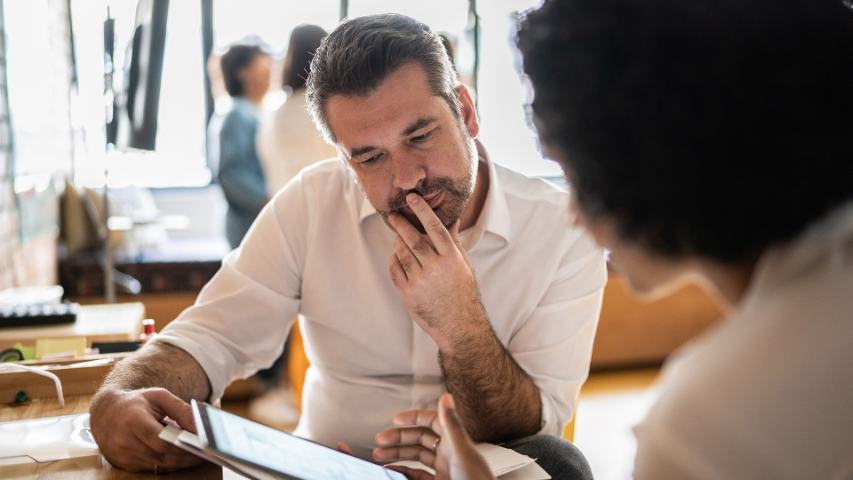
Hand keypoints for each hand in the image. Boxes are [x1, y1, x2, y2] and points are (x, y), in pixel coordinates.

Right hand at [89, 387, 201, 472]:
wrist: (106, 412)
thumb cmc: (136, 402)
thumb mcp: (159, 396)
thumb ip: (181, 409)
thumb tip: (199, 427)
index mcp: (133, 420)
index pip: (160, 440)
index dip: (182, 444)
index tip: (202, 444)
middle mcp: (124, 441)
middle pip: (162, 456)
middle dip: (186, 456)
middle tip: (207, 453)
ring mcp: (123, 455)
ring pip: (158, 465)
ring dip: (180, 462)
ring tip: (198, 455)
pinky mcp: (124, 464)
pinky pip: (152, 468)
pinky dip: (168, 463)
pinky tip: (181, 457)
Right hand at [375, 394, 493, 479]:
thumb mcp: (461, 451)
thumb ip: (451, 424)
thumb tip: (446, 397)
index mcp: (455, 441)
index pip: (432, 422)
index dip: (414, 418)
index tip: (395, 419)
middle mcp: (449, 453)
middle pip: (420, 439)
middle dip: (399, 438)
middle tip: (380, 439)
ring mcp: (444, 469)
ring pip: (416, 458)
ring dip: (397, 455)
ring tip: (379, 455)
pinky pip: (417, 475)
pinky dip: (403, 471)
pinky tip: (392, 470)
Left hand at [388, 193, 489, 349]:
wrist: (459, 325)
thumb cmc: (463, 293)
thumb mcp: (464, 265)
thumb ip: (454, 242)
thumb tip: (452, 219)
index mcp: (451, 258)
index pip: (435, 228)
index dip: (422, 210)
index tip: (412, 198)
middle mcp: (436, 268)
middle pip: (413, 238)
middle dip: (401, 224)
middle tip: (393, 215)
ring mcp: (421, 281)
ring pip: (401, 253)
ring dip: (397, 242)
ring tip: (397, 237)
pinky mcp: (408, 293)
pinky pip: (395, 269)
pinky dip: (393, 260)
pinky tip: (396, 257)